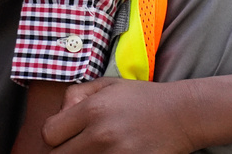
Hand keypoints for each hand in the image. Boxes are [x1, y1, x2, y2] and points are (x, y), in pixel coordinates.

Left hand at [41, 78, 196, 153]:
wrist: (182, 114)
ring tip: (95, 149)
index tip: (65, 134)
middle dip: (64, 150)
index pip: (49, 133)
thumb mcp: (107, 84)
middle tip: (78, 144)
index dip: (54, 135)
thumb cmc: (142, 98)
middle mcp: (101, 135)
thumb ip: (76, 94)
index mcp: (93, 110)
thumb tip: (59, 114)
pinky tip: (109, 153)